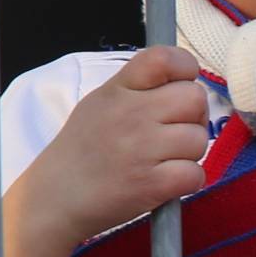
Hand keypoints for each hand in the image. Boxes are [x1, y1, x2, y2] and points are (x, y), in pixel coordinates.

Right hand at [19, 45, 209, 256]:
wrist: (56, 198)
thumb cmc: (82, 150)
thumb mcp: (99, 103)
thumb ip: (136, 87)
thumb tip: (181, 80)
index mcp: (118, 89)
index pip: (164, 58)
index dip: (184, 69)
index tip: (180, 86)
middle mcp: (131, 114)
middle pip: (195, 98)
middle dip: (193, 116)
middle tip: (174, 132)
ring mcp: (142, 149)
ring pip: (199, 138)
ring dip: (190, 153)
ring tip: (164, 160)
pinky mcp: (152, 184)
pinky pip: (195, 173)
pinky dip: (189, 181)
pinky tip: (168, 182)